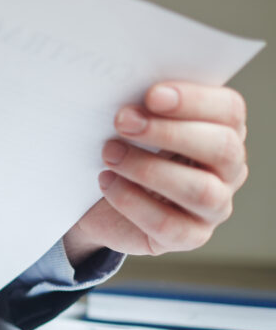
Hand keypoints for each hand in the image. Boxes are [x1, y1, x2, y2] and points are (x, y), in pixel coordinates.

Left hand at [64, 81, 247, 262]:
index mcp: (223, 129)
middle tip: (122, 121)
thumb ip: (143, 106)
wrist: (99, 201)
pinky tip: (106, 182)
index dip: (194, 100)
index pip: (229, 110)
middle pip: (221, 148)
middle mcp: (228, 169)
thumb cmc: (124, 148)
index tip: (152, 95)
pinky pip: (169, 224)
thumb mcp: (133, 123)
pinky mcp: (189, 236)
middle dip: (169, 132)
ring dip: (148, 168)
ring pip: (200, 190)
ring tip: (109, 154)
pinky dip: (133, 202)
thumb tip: (127, 93)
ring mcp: (214, 207)